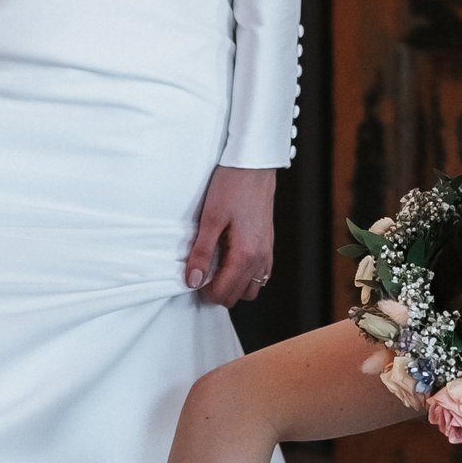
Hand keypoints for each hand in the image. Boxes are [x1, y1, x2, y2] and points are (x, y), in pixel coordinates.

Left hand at [187, 164, 273, 307]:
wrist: (253, 166)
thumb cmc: (233, 186)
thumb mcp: (210, 220)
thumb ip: (201, 253)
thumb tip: (193, 280)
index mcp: (245, 254)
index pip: (224, 293)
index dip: (205, 290)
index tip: (194, 276)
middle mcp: (260, 257)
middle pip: (238, 296)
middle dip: (218, 290)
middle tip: (202, 271)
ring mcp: (267, 252)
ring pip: (252, 288)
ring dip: (233, 284)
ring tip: (217, 266)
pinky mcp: (268, 245)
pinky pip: (260, 273)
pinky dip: (245, 274)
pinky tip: (231, 259)